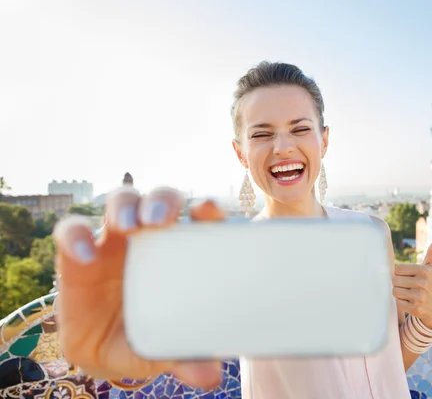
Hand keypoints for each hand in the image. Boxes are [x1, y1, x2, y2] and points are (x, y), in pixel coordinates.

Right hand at [53, 186, 223, 388]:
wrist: (102, 350)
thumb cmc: (144, 337)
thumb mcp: (163, 348)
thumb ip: (186, 357)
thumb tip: (211, 377)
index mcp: (179, 253)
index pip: (196, 219)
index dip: (205, 209)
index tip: (208, 212)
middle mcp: (149, 239)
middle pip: (157, 201)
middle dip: (161, 201)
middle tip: (161, 219)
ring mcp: (113, 241)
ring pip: (119, 202)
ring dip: (125, 205)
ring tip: (128, 224)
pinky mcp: (77, 252)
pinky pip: (72, 231)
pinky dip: (76, 236)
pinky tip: (85, 254)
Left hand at [392, 237, 431, 328]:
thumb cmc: (428, 283)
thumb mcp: (430, 267)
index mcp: (425, 270)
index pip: (398, 268)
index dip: (400, 273)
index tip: (408, 276)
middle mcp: (423, 283)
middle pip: (395, 280)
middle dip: (399, 283)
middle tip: (408, 286)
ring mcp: (420, 297)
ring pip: (395, 291)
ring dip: (399, 293)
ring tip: (408, 294)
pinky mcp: (415, 309)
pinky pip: (398, 302)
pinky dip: (401, 302)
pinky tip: (410, 302)